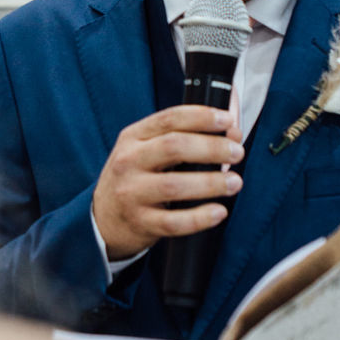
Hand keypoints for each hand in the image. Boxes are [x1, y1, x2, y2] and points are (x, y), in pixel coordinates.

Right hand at [92, 105, 243, 260]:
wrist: (103, 219)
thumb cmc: (134, 178)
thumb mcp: (145, 150)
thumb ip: (182, 137)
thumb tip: (232, 133)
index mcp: (133, 137)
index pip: (169, 118)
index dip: (202, 116)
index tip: (228, 121)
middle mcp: (128, 162)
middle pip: (174, 147)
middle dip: (212, 147)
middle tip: (237, 152)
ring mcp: (131, 193)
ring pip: (175, 185)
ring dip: (211, 182)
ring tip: (235, 182)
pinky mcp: (140, 222)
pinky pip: (174, 222)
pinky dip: (200, 217)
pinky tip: (219, 212)